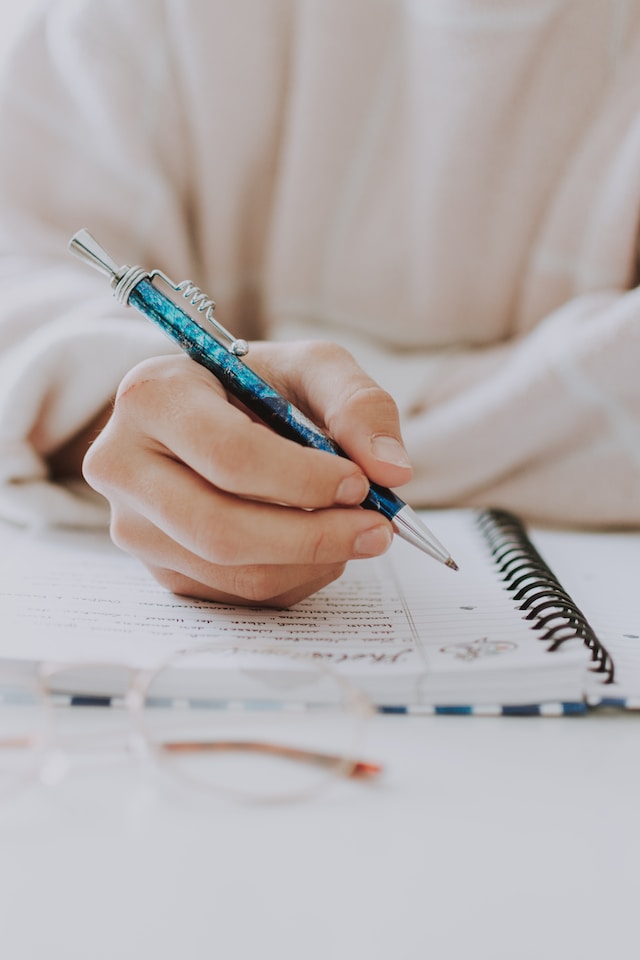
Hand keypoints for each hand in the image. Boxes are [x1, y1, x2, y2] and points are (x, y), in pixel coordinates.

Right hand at [82, 341, 412, 605]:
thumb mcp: (311, 369)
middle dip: (312, 536)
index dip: (303, 479)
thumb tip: (393, 470)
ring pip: (231, 572)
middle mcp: (123, 465)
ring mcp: (133, 526)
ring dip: (311, 562)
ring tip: (352, 531)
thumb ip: (359, 404)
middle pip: (220, 529)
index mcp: (152, 397)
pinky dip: (294, 578)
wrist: (210, 417)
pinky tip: (314, 545)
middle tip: (377, 529)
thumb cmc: (258, 387)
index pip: (228, 456)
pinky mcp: (158, 568)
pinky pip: (235, 595)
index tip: (360, 483)